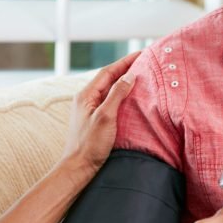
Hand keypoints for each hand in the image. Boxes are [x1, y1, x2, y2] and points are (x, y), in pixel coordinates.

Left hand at [60, 51, 139, 176]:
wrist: (78, 168)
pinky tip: (132, 98)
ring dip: (125, 81)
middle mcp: (86, 99)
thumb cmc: (90, 144)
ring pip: (110, 89)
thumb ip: (117, 95)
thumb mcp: (105, 117)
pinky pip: (110, 101)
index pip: (108, 72)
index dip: (125, 62)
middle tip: (144, 62)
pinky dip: (122, 95)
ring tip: (141, 75)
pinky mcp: (95, 120)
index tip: (141, 54)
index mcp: (86, 95)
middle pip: (109, 78)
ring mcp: (90, 109)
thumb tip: (129, 75)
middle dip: (126, 69)